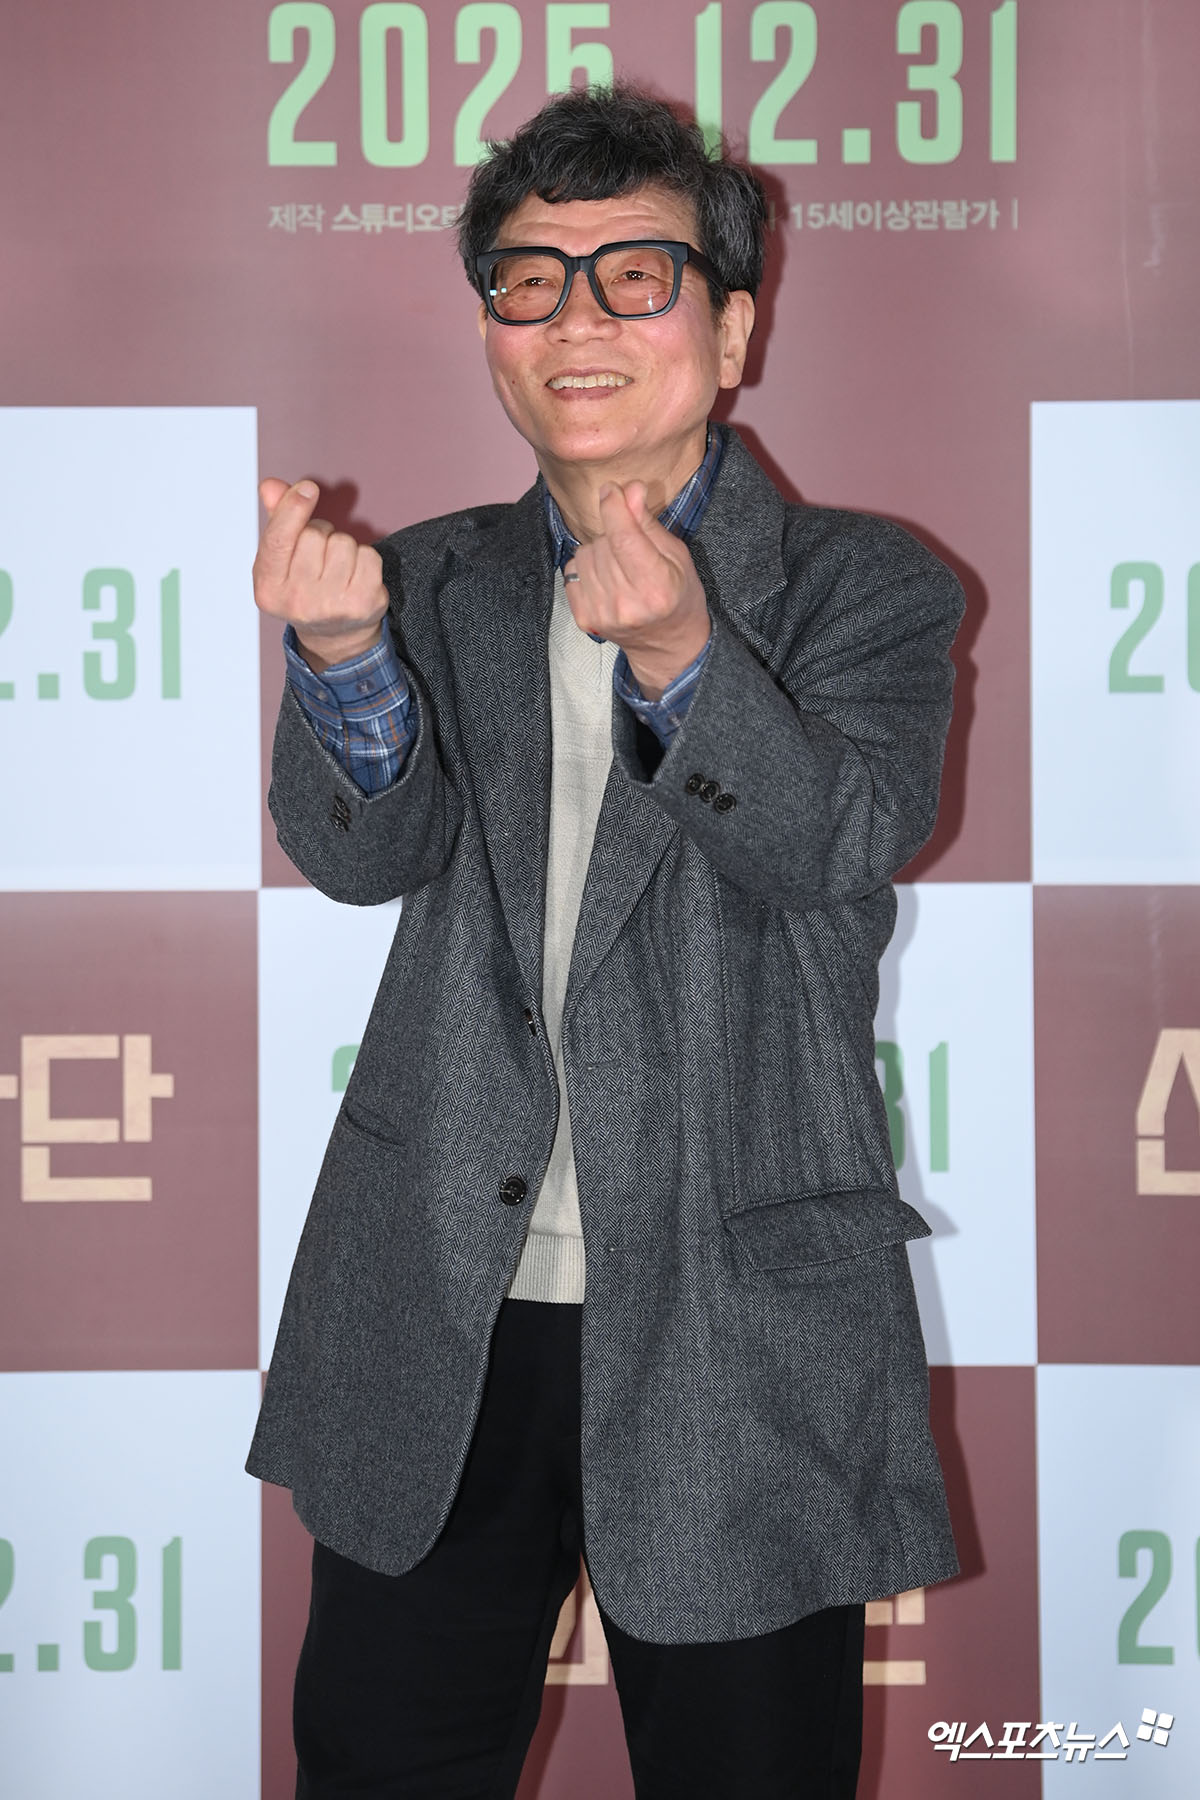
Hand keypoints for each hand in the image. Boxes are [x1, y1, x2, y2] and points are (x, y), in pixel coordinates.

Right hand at [253, 478, 388, 671]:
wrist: (334, 636)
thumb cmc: (303, 587)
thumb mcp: (280, 560)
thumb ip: (277, 520)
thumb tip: (271, 486)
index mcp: (269, 588)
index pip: (279, 539)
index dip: (293, 508)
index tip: (308, 487)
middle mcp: (298, 601)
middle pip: (314, 534)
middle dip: (319, 533)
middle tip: (319, 556)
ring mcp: (332, 606)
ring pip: (343, 542)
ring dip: (343, 546)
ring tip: (337, 568)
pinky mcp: (364, 604)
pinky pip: (369, 555)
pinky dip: (365, 558)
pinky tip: (355, 576)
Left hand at [564, 482, 710, 699]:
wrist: (667, 645)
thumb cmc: (678, 595)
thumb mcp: (676, 556)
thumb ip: (648, 524)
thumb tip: (629, 489)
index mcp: (657, 587)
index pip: (624, 538)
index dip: (614, 508)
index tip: (611, 490)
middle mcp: (627, 603)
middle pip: (603, 543)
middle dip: (613, 533)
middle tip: (630, 548)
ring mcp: (602, 614)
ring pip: (584, 554)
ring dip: (599, 550)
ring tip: (619, 566)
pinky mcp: (584, 619)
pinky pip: (571, 571)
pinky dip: (586, 568)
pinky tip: (604, 579)